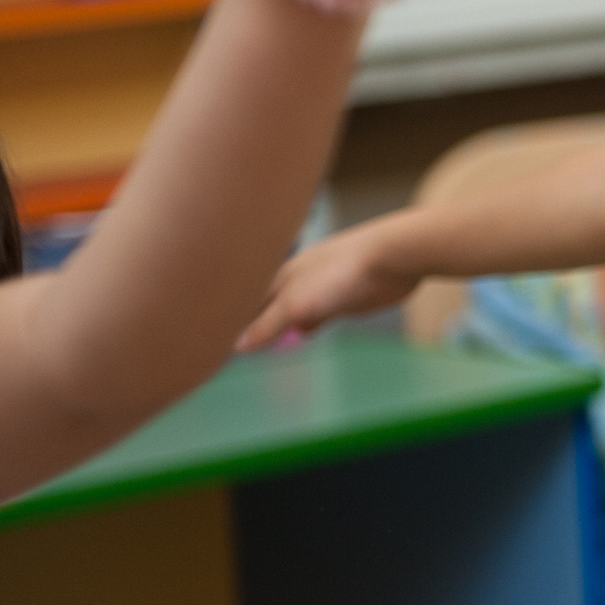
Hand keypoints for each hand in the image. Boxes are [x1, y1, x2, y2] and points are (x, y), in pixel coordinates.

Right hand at [238, 220, 424, 349]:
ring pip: (292, 313)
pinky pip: (318, 317)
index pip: (247, 304)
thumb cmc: (340, 274)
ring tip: (260, 344)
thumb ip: (267, 325)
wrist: (393, 257)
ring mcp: (321, 291)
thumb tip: (236, 346)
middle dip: (252, 325)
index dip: (231, 321)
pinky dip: (307, 327)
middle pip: (267, 308)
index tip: (212, 339)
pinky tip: (301, 334)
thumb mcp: (296, 303)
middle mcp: (296, 282)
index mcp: (279, 276)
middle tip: (231, 345)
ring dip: (280, 328)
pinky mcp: (344, 301)